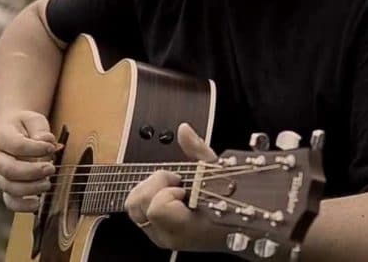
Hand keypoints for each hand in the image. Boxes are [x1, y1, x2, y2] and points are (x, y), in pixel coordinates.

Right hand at [0, 110, 56, 211]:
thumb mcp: (33, 119)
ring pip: (9, 187)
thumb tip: (46, 140)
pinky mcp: (7, 185)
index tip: (51, 148)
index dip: (36, 149)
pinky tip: (37, 203)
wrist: (12, 130)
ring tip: (47, 184)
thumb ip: (40, 129)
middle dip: (32, 172)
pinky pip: (9, 200)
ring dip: (30, 188)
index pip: (16, 146)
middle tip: (51, 168)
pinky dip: (21, 205)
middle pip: (9, 170)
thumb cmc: (25, 125)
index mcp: (1, 138)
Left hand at [124, 123, 227, 251]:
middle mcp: (168, 235)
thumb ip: (197, 150)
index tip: (183, 186)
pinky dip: (149, 197)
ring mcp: (159, 236)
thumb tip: (184, 130)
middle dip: (155, 184)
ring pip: (132, 206)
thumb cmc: (232, 202)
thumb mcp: (218, 172)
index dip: (168, 189)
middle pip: (137, 203)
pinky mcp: (154, 234)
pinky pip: (137, 211)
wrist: (235, 229)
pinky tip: (168, 196)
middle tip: (177, 183)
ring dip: (150, 190)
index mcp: (186, 226)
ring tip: (172, 189)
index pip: (158, 208)